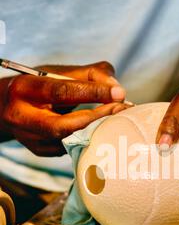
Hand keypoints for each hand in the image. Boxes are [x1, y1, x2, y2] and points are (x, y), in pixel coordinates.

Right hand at [0, 61, 129, 155]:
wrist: (8, 107)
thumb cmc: (40, 86)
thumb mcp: (59, 72)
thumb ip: (91, 74)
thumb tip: (116, 89)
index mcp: (26, 89)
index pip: (61, 91)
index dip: (93, 92)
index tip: (118, 93)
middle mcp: (23, 116)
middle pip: (64, 126)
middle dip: (96, 119)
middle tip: (120, 110)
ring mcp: (30, 138)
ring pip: (70, 141)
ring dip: (96, 130)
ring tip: (116, 120)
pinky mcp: (39, 151)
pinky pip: (70, 147)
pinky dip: (87, 138)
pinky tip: (99, 130)